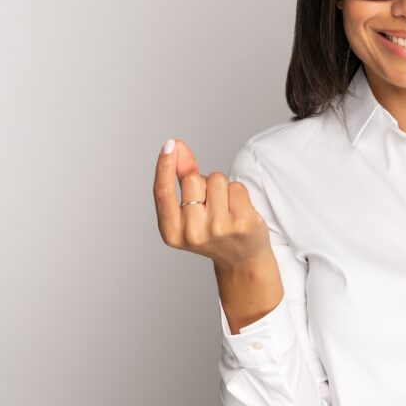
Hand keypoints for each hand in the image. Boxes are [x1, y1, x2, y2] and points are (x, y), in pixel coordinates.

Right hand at [153, 137, 272, 269]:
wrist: (242, 259)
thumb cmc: (213, 230)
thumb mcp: (190, 210)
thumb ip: (180, 177)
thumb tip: (175, 145)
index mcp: (171, 233)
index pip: (163, 193)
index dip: (164, 167)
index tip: (169, 145)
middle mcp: (192, 234)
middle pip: (193, 179)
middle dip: (203, 182)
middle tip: (211, 205)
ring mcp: (218, 230)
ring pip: (217, 179)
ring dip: (223, 187)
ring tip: (225, 208)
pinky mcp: (242, 224)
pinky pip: (237, 186)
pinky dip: (239, 193)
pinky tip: (238, 211)